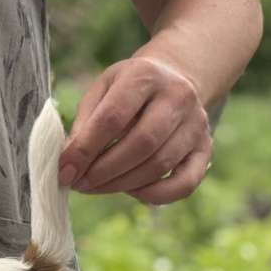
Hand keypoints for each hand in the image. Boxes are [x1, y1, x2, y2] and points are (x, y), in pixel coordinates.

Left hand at [59, 57, 212, 204]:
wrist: (173, 78)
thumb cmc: (125, 89)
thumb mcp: (100, 91)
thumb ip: (83, 124)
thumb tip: (69, 164)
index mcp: (145, 75)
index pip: (113, 117)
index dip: (85, 149)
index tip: (64, 171)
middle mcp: (177, 96)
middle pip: (141, 143)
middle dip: (103, 171)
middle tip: (78, 184)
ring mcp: (196, 123)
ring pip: (159, 165)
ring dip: (121, 184)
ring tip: (95, 187)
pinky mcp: (205, 148)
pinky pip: (185, 183)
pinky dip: (156, 195)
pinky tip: (131, 191)